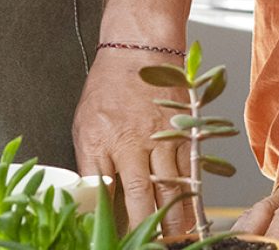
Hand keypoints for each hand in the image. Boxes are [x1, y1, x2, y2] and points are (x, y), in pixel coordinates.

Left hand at [73, 47, 192, 235]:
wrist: (140, 49)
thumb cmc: (109, 87)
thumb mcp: (85, 126)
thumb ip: (91, 166)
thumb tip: (95, 201)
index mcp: (102, 142)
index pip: (106, 195)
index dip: (113, 222)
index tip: (119, 241)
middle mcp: (133, 142)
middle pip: (141, 198)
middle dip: (147, 230)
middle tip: (150, 248)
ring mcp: (162, 137)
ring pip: (171, 189)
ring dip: (175, 221)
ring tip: (177, 241)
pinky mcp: (184, 133)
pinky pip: (190, 172)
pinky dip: (192, 196)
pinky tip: (192, 213)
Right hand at [234, 170, 278, 249]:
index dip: (278, 231)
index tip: (272, 247)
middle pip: (263, 212)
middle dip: (250, 232)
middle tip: (243, 247)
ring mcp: (275, 199)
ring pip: (252, 213)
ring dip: (241, 231)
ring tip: (233, 245)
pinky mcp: (269, 206)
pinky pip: (249, 216)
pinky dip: (240, 229)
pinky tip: (233, 240)